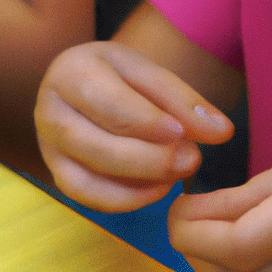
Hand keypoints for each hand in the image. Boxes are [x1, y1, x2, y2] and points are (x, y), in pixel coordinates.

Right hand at [35, 41, 232, 211]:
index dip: (149, 124)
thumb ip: (184, 102)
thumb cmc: (123, 80)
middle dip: (150, 159)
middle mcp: (50, 111)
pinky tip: (159, 189)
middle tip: (192, 159)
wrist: (90, 89)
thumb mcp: (152, 76)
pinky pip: (90, 198)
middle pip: (97, 146)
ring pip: (90, 178)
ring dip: (141, 182)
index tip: (183, 134)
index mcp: (71, 71)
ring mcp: (49, 148)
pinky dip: (127, 200)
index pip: (110, 105)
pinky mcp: (59, 175)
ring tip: (178, 173)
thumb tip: (222, 132)